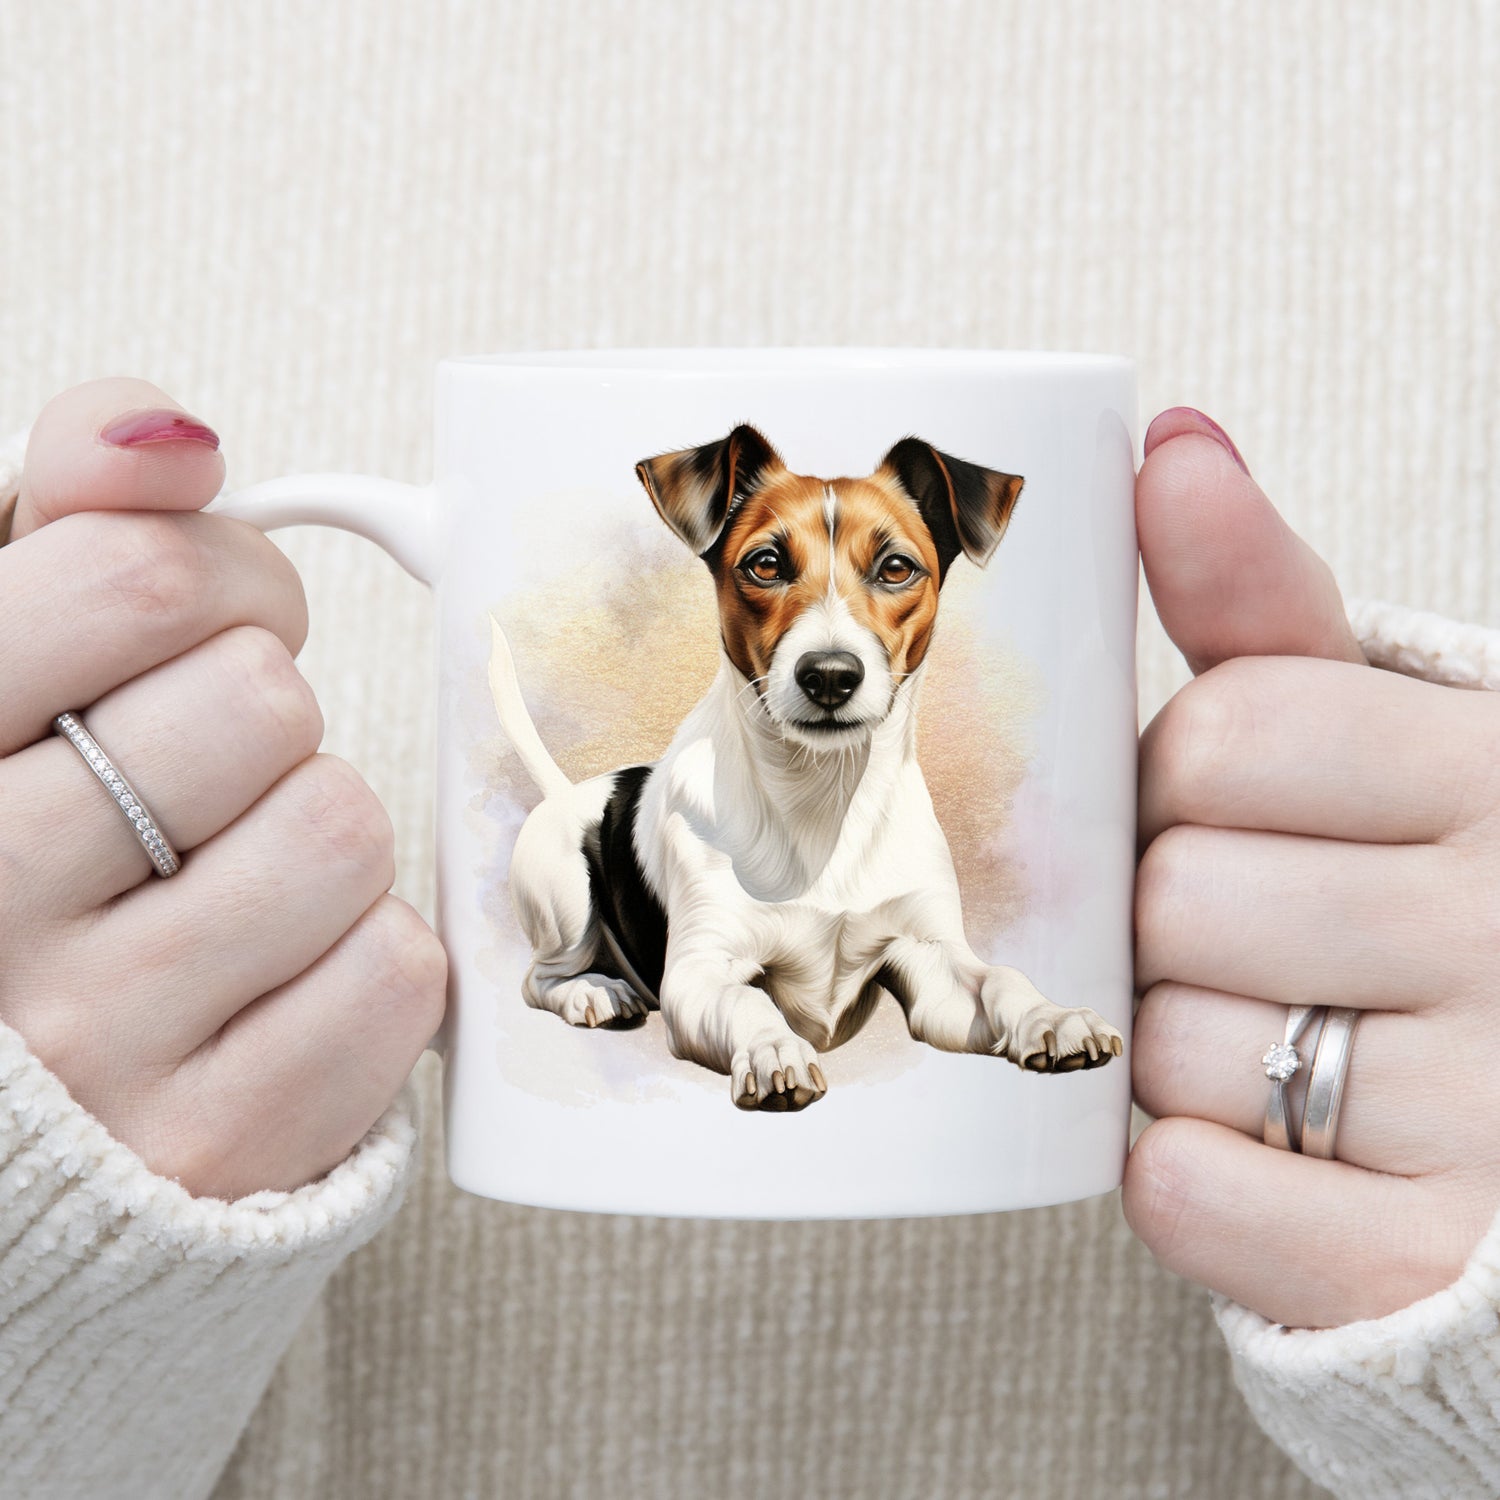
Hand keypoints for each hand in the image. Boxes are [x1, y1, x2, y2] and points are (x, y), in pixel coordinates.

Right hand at [0, 378, 444, 1198]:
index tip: (205, 619)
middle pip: (260, 701)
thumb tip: (172, 434)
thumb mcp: (1, 664)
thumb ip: (68, 523)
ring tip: (229, 877)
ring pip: (340, 826)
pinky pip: (395, 969)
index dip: (221, 576)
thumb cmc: (26, 849)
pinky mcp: (220, 1143)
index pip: (135, 581)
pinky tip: (273, 976)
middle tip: (210, 767)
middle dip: (262, 711)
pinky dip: (363, 955)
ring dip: (315, 832)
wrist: (25, 1115)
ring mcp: (98, 1046)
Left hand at [1123, 407, 1499, 1329]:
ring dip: (1177, 1045)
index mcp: (1495, 771)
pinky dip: (1184, 1175)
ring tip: (1267, 1035)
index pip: (1228, 732)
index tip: (1225, 803)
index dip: (1183, 775)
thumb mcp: (1380, 727)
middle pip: (1178, 894)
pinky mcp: (1421, 1261)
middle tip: (1242, 932)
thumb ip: (1264, 602)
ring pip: (1174, 1047)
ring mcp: (1489, 1112)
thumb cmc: (1423, 885)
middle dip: (1170, 913)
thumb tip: (1169, 444)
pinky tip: (1247, 1144)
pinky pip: (1191, 1194)